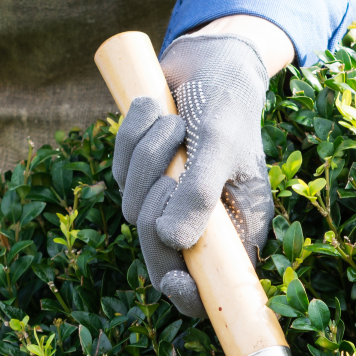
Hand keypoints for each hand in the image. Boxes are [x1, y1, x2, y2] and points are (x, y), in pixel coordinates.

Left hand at [113, 32, 273, 316]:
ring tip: (174, 122)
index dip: (189, 295)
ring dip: (146, 157)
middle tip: (169, 175)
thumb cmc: (227, 103)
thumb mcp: (219, 144)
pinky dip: (132, 137)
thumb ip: (200, 192)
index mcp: (236, 229)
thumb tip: (173, 240)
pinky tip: (157, 109)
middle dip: (156, 210)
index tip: (173, 280)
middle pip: (159, 254)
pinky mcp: (143, 176)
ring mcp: (169, 201)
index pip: (210, 287)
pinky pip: (119, 171)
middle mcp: (202, 223)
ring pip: (132, 207)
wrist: (210, 60)